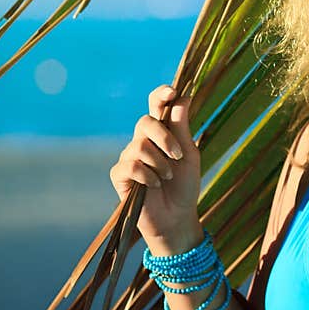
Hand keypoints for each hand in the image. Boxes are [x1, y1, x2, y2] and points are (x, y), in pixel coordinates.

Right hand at [109, 84, 202, 252]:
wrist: (177, 217)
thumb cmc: (184, 185)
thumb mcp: (188, 154)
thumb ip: (182, 128)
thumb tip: (182, 97)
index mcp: (162, 132)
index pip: (156, 105)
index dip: (161, 95)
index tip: (171, 92)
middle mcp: (143, 140)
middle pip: (146, 121)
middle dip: (164, 137)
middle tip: (177, 155)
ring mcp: (129, 156)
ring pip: (140, 145)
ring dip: (160, 163)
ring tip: (167, 177)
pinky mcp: (120, 175)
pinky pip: (130, 165)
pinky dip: (147, 176)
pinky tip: (154, 185)